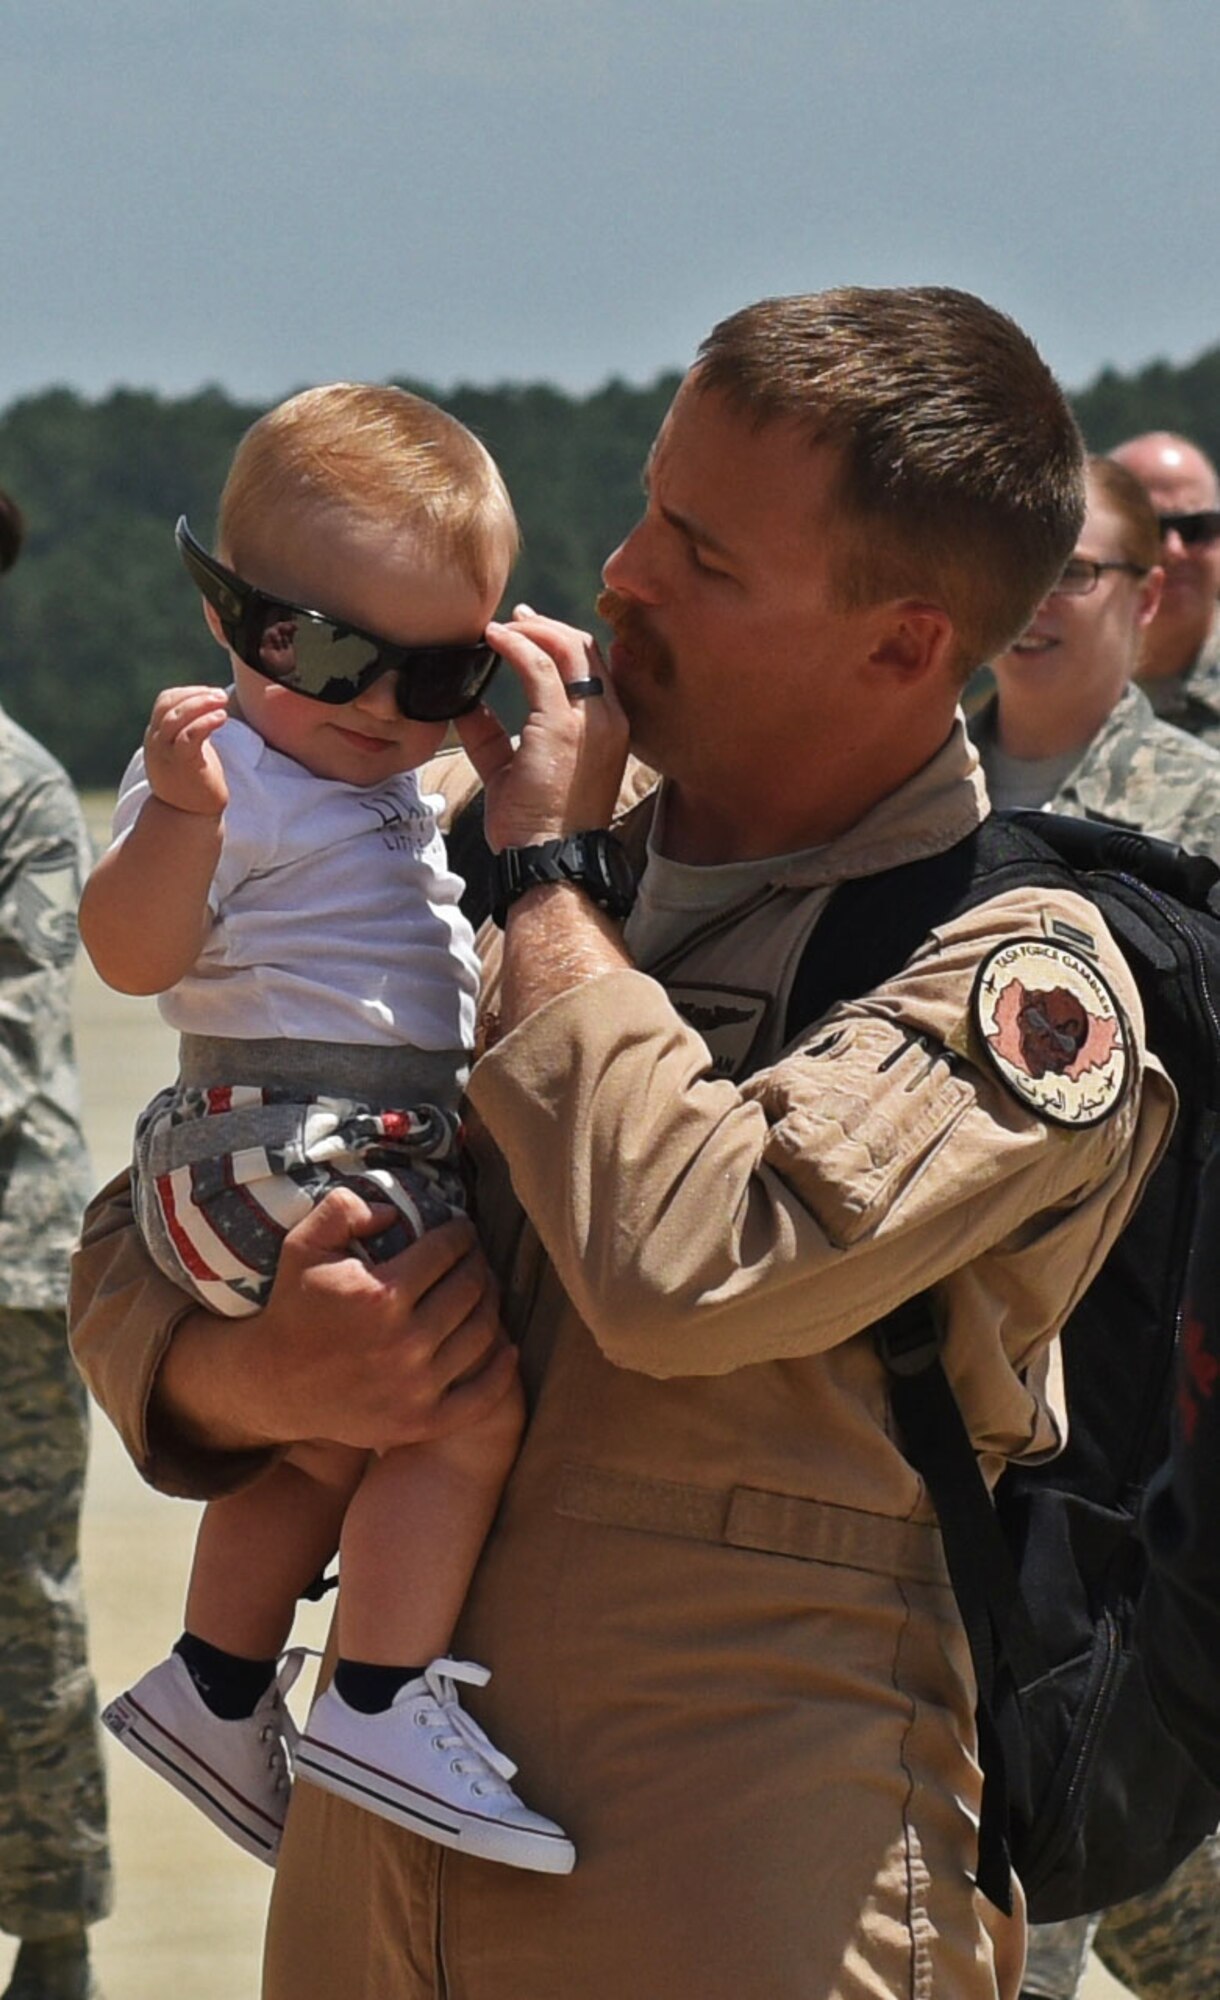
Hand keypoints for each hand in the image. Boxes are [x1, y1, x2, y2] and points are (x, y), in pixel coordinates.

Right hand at [144, 685, 230, 816]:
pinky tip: (221, 718)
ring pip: (176, 719)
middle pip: (168, 706)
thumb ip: (190, 728)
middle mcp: (156, 743)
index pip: (164, 701)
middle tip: (221, 695)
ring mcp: (166, 755)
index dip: (187, 692)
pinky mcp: (183, 766)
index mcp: (157, 736)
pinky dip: (205, 723)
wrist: (189, 817)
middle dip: (195, 695)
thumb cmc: (194, 781)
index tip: (210, 693)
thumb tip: (210, 703)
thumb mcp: (188, 749)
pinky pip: (189, 737)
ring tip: (222, 702)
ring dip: (200, 705)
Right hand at [222, 1194, 517, 1453]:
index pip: (446, 1252)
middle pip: (471, 1289)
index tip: (462, 1230)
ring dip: (492, 1304)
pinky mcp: (421, 1421)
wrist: (275, 1385)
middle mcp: (406, 1342)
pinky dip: (502, 1370)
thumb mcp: (303, 1246)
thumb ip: (343, 1210)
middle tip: (475, 1257)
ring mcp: (417, 1386)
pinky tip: (507, 1349)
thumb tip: (395, 1211)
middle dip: (479, 1264)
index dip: (461, 1234)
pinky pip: (482, 1396)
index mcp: (382, 1296)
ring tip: (484, 1290)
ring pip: (484, 1333)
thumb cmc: (294, 1309)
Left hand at [455, 606, 628, 851]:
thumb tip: (466, 708)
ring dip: (531, 629)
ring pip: (568, 647)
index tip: (529, 629)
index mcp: (608, 729)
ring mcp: (590, 720)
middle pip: (585, 648)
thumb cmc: (536, 828)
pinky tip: (491, 639)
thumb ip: (493, 737)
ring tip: (500, 627)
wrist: (549, 859)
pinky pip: (539, 665)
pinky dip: (515, 644)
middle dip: (548, 626)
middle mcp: (608, 719)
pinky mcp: (562, 725)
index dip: (562, 641)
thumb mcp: (512, 772)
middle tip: (514, 619)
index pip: (593, 668)